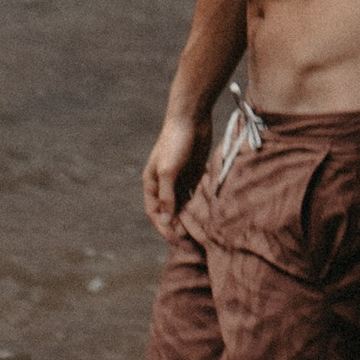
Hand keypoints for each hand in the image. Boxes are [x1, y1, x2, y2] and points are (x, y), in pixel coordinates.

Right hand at [144, 109, 209, 238]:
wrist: (192, 117)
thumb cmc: (175, 142)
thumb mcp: (169, 170)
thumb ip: (167, 195)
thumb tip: (165, 220)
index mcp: (151, 182)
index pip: (154, 212)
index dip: (162, 227)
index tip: (175, 241)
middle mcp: (164, 183)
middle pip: (169, 211)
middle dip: (176, 226)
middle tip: (189, 241)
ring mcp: (180, 178)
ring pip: (183, 204)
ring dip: (188, 217)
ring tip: (200, 232)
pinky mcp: (194, 173)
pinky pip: (195, 194)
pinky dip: (199, 205)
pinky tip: (208, 215)